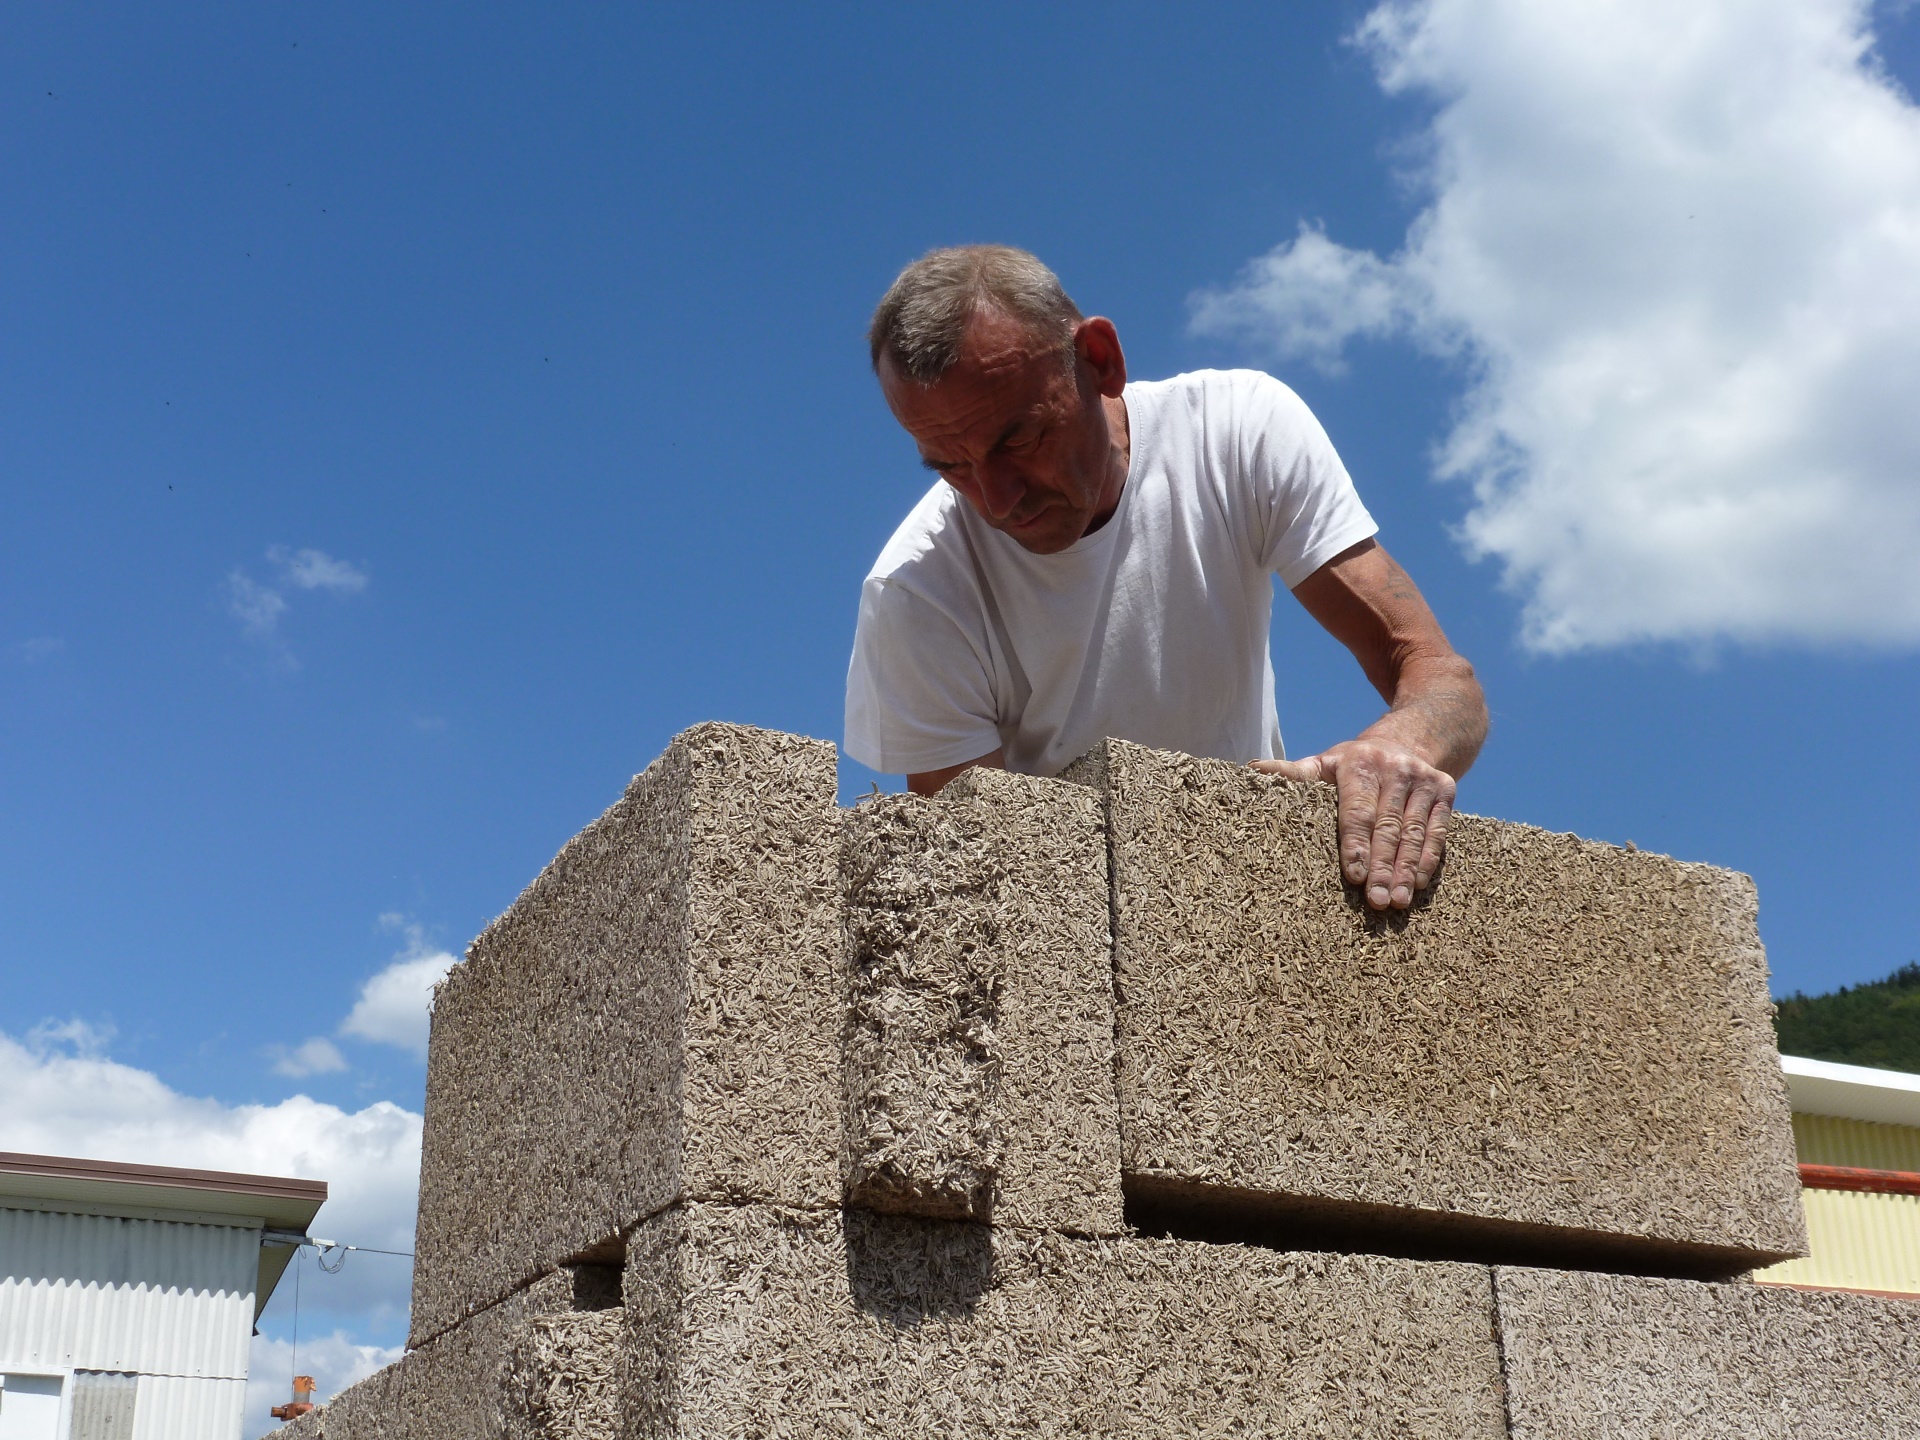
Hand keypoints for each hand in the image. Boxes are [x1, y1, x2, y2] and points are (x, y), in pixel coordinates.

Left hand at [1253, 740, 1455, 910]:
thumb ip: (1294, 773)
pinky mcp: (1446, 788)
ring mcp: (1423, 778)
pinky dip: (1428, 858)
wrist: (1411, 737)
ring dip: (1406, 871)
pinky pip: (1437, 830)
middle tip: (1375, 901)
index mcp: (1359, 764)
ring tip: (1397, 901)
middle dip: (1382, 867)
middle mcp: (1394, 769)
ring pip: (1413, 832)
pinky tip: (1418, 884)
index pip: (1357, 811)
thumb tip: (1251, 770)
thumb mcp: (1325, 762)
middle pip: (1387, 827)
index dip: (1356, 844)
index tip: (1354, 876)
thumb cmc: (1355, 763)